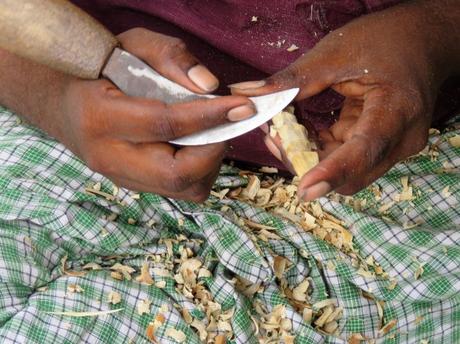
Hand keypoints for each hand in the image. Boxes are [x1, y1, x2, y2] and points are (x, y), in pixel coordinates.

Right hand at [53, 28, 254, 201]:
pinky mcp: (135, 187)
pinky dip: (201, 170)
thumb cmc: (101, 71)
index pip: (164, 125)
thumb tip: (210, 87)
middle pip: (176, 174)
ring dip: (210, 162)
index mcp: (99, 118)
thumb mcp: (131, 46)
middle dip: (214, 150)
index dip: (209, 117)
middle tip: (227, 123)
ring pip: (184, 189)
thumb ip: (169, 57)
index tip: (242, 107)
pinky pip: (181, 190)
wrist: (66, 106)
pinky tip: (196, 145)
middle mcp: (109, 158)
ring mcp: (121, 178)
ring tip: (210, 132)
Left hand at [231, 2, 451, 200]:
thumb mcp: (337, 54)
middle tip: (272, 140)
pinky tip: (295, 133)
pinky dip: (317, 149)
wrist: (422, 42)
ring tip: (277, 133)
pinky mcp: (379, 146)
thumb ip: (294, 80)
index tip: (304, 190)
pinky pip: (343, 158)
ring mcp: (392, 147)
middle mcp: (401, 139)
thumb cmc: (386, 40)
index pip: (365, 150)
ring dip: (308, 158)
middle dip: (307, 164)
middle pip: (352, 173)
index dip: (333, 172)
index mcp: (398, 110)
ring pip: (345, 172)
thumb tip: (248, 94)